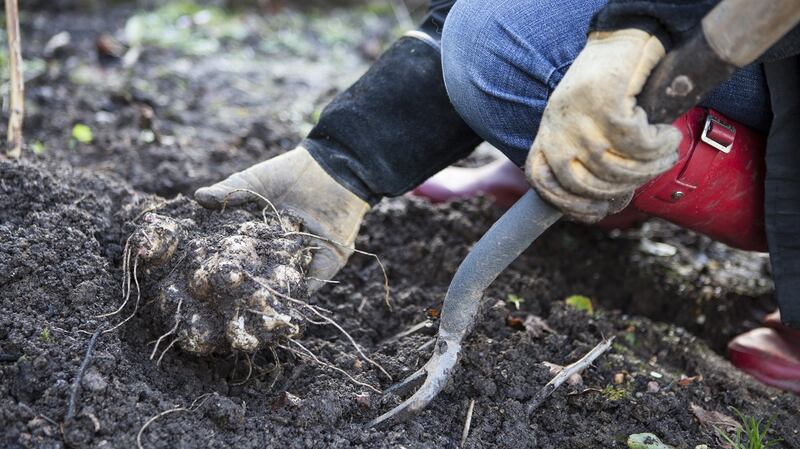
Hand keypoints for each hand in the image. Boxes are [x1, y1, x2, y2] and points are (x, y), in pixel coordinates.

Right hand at [195, 147, 368, 289]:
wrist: (332, 168)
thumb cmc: (290, 173)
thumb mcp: (255, 181)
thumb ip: (229, 191)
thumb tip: (197, 197)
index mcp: (260, 235)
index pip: (241, 254)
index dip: (227, 265)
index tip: (208, 275)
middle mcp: (279, 251)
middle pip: (261, 273)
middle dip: (247, 287)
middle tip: (228, 298)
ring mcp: (302, 259)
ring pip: (284, 281)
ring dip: (271, 293)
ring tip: (252, 305)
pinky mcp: (325, 264)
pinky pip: (311, 283)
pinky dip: (299, 292)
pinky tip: (283, 300)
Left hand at [526, 29, 681, 221]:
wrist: (621, 41)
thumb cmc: (604, 86)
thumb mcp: (579, 124)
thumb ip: (580, 157)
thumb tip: (601, 204)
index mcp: (547, 136)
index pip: (544, 183)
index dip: (571, 206)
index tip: (602, 210)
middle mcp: (557, 130)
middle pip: (586, 184)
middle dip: (624, 187)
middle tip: (651, 173)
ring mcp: (579, 119)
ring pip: (616, 168)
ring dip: (650, 167)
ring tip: (666, 154)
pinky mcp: (606, 106)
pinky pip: (638, 144)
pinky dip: (659, 144)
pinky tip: (668, 135)